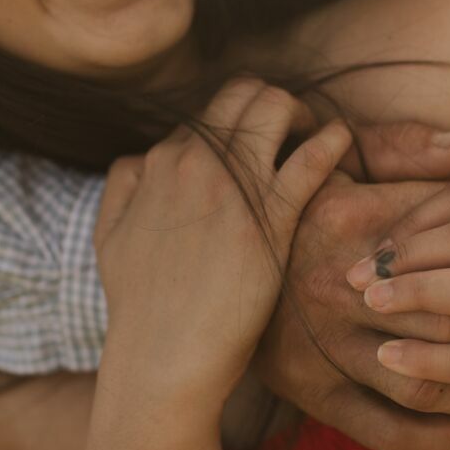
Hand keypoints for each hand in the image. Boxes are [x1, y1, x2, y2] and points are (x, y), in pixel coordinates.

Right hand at [95, 78, 352, 416]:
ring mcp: (233, 185)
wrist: (162, 358)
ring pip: (276, 106)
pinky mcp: (270, 217)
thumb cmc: (140, 308)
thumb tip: (143, 160)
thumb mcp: (108, 236)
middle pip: (245, 92)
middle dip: (275, 102)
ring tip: (319, 135)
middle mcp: (195, 161)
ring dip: (303, 112)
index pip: (211, 111)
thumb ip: (123, 187)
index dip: (241, 121)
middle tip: (295, 129)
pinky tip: (342, 144)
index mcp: (160, 162)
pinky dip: (333, 140)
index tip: (262, 144)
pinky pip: (312, 156)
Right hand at [254, 172, 449, 449]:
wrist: (205, 263)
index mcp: (349, 225)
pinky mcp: (308, 392)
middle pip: (447, 325)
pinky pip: (386, 431)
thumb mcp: (339, 162)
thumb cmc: (296, 203)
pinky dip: (437, 439)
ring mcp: (318, 347)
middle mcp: (333, 289)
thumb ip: (406, 148)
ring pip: (422, 383)